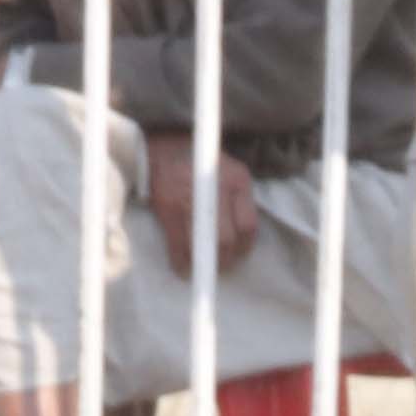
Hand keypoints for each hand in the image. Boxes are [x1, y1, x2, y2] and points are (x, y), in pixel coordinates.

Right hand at [142, 130, 255, 269]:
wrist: (167, 148)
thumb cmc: (202, 161)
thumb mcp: (231, 170)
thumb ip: (239, 198)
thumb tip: (241, 234)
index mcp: (237, 181)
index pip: (248, 225)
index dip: (245, 246)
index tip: (240, 253)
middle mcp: (216, 192)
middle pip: (227, 241)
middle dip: (226, 259)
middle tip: (223, 264)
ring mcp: (190, 203)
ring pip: (203, 248)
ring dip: (206, 265)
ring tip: (205, 267)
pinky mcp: (168, 211)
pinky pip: (177, 248)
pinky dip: (181, 262)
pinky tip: (184, 265)